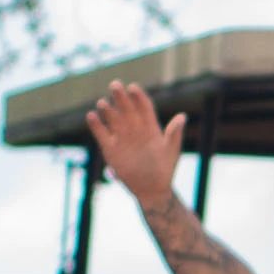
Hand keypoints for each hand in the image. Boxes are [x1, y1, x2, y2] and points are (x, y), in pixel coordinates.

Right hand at [85, 80, 183, 205]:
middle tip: (114, 85)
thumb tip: (182, 116)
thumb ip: (174, 134)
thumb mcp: (171, 151)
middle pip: (126, 109)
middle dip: (120, 97)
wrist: (152, 189)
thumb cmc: (165, 169)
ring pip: (112, 118)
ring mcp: (121, 137)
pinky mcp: (110, 148)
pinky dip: (95, 125)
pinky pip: (101, 134)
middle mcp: (134, 129)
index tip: (133, 88)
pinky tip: (92, 116)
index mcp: (150, 127)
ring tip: (103, 103)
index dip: (138, 97)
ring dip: (107, 109)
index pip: (143, 107)